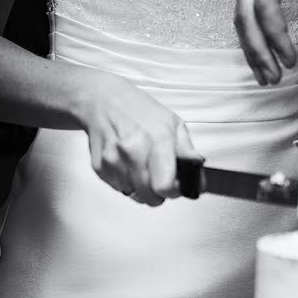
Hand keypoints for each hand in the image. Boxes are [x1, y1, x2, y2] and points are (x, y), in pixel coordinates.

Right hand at [77, 74, 201, 205]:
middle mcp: (133, 151)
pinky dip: (128, 183)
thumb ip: (187, 151)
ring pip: (135, 196)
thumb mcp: (173, 124)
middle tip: (162, 179)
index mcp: (157, 140)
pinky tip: (130, 166)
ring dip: (144, 190)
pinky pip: (119, 189)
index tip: (177, 186)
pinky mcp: (100, 168)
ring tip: (146, 169)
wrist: (102, 100)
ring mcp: (114, 160)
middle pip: (151, 197)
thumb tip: (197, 174)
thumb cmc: (140, 111)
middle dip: (161, 194)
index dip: (174, 191)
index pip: (165, 186)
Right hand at [235, 0, 297, 84]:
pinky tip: (261, 60)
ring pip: (241, 17)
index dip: (275, 35)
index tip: (291, 59)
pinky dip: (252, 39)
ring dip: (252, 49)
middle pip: (245, 14)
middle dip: (258, 49)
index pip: (265, 3)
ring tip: (266, 77)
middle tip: (275, 77)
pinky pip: (246, 15)